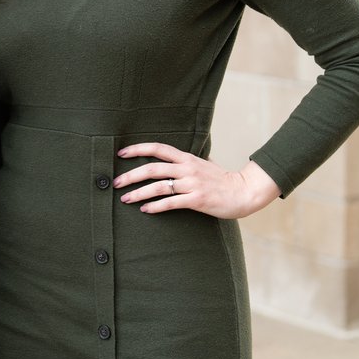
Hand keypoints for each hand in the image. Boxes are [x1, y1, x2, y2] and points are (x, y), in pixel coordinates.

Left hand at [113, 142, 280, 219]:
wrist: (244, 192)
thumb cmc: (222, 179)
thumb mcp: (204, 164)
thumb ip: (188, 161)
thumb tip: (176, 157)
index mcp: (186, 158)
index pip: (157, 148)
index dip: (137, 149)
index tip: (121, 153)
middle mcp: (187, 168)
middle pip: (152, 168)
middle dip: (130, 175)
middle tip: (114, 182)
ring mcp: (191, 184)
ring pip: (158, 187)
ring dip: (138, 193)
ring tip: (125, 199)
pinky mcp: (196, 200)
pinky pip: (171, 203)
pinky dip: (156, 206)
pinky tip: (145, 210)